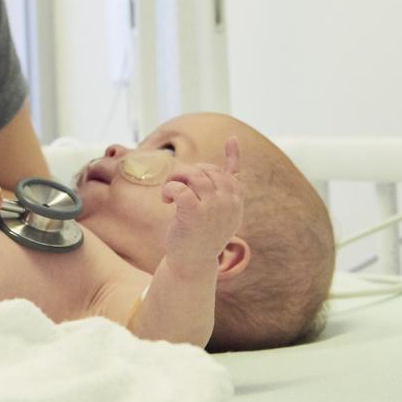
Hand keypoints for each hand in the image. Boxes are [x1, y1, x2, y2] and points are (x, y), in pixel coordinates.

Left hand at [162, 137, 243, 263]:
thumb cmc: (202, 233)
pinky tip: (166, 199)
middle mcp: (228, 202)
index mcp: (236, 201)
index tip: (231, 138)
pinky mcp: (194, 214)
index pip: (233, 173)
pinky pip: (180, 187)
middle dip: (187, 172)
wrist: (193, 263)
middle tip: (175, 186)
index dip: (231, 156)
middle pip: (206, 169)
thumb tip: (232, 146)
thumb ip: (226, 184)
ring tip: (169, 191)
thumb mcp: (221, 210)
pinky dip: (169, 188)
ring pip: (193, 174)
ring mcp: (214, 207)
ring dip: (175, 177)